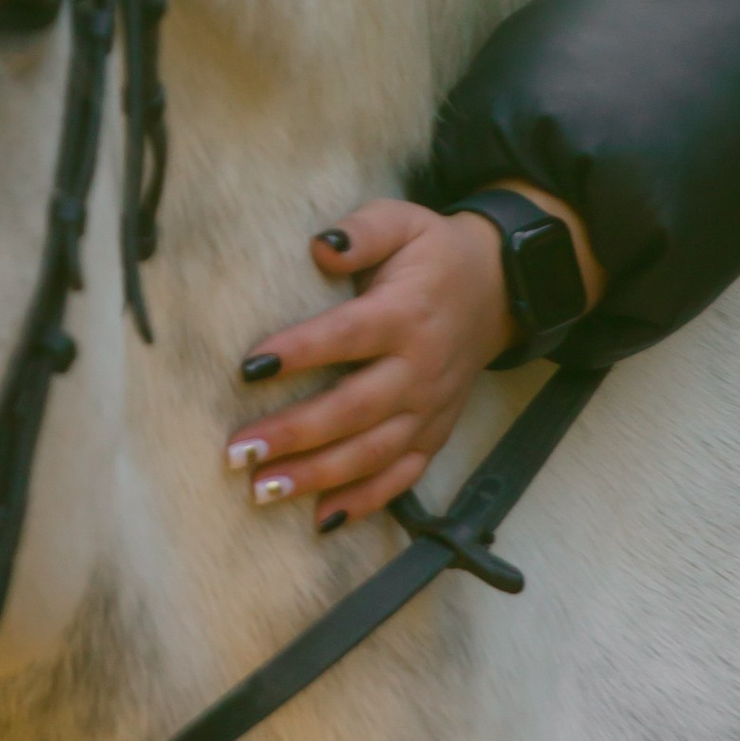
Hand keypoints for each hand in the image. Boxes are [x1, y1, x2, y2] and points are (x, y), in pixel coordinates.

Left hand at [224, 188, 600, 531]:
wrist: (500, 288)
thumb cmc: (433, 253)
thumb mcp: (402, 221)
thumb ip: (362, 231)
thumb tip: (320, 246)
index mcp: (406, 314)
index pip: (347, 336)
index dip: (300, 352)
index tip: (250, 367)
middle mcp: (420, 368)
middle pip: (353, 408)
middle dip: (294, 434)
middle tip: (239, 451)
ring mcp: (430, 407)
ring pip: (372, 452)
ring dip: (318, 476)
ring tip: (263, 490)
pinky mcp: (435, 433)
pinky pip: (403, 476)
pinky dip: (366, 502)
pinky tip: (322, 520)